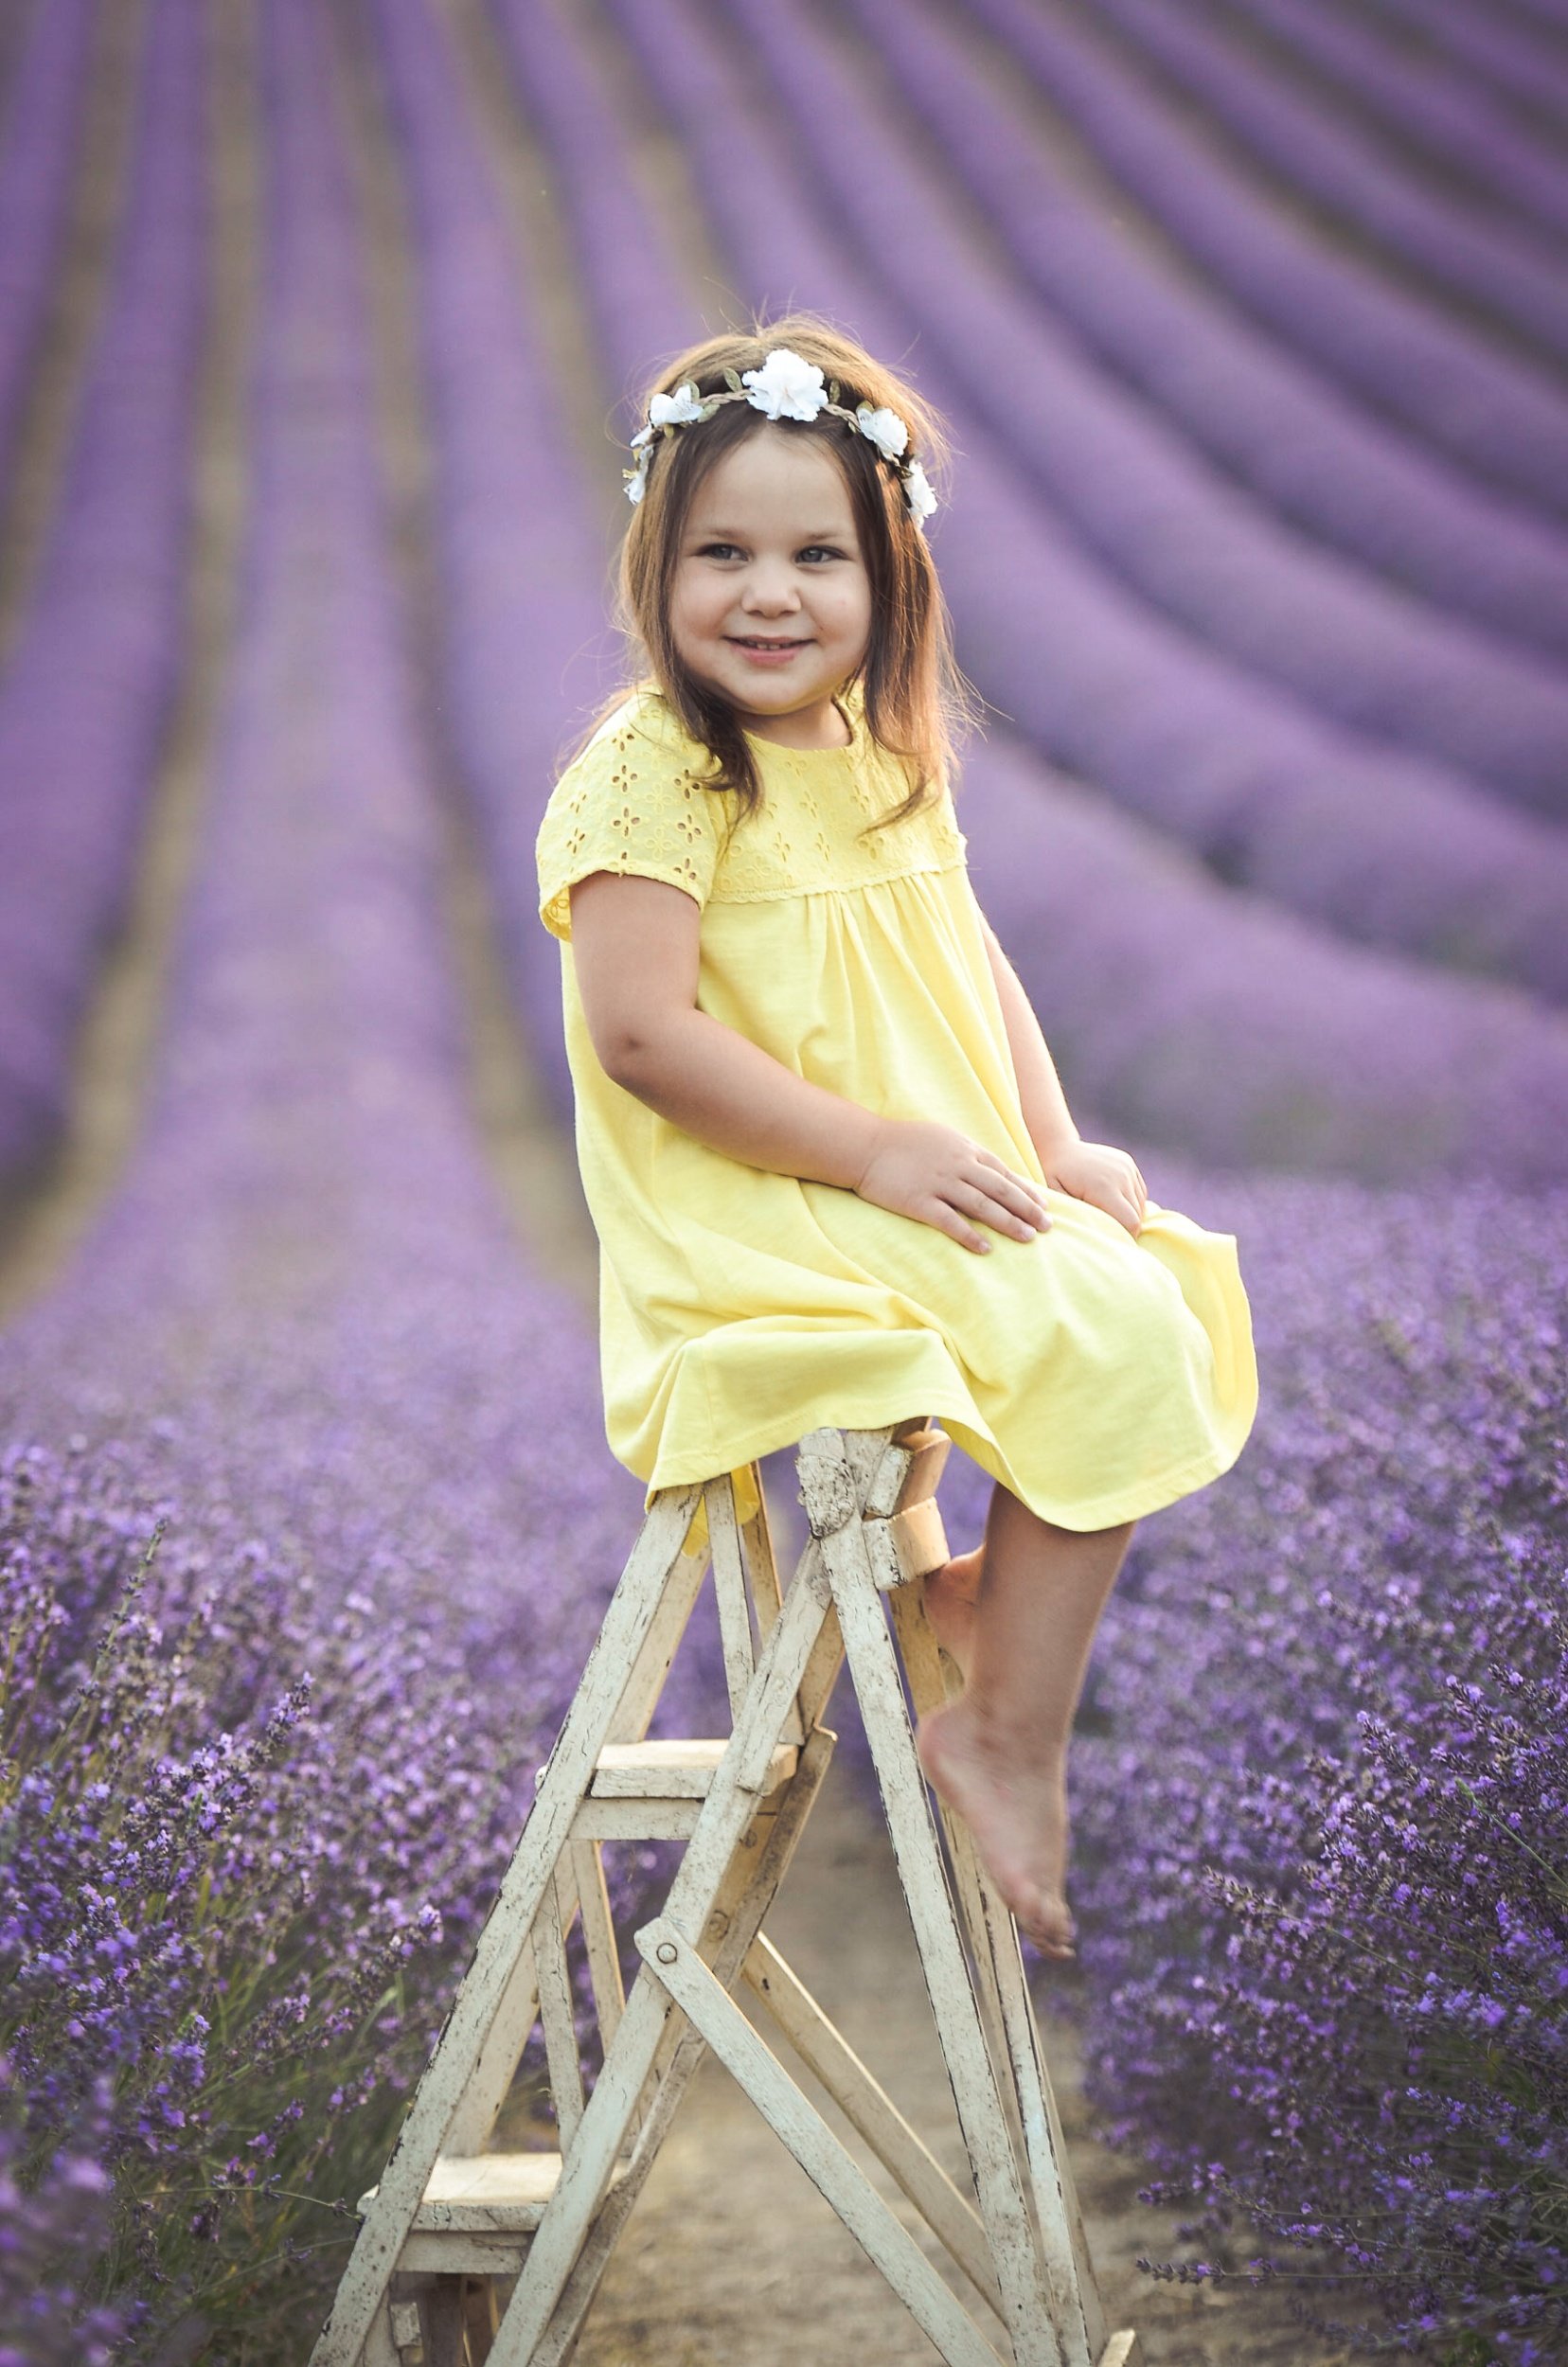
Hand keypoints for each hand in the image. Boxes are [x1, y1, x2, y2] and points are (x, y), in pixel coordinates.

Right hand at [854, 1119, 1051, 1253]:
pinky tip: (986, 1248)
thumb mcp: (941, 1138)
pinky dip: (970, 1234)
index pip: (1003, 1172)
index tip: (1044, 1205)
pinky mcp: (919, 1201)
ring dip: (1008, 1222)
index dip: (1026, 1190)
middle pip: (1000, 1189)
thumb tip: (988, 1169)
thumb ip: (965, 1153)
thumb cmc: (901, 1142)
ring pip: (982, 1204)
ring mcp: (938, 1183)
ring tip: (1028, 1237)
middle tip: (1048, 1226)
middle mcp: (957, 1165)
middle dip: (1027, 1208)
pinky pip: (950, 1221)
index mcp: (964, 1150)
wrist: (864, 1146)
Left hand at [1043, 1139, 1146, 1235]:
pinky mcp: (1128, 1163)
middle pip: (1137, 1214)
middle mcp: (1121, 1175)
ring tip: (1111, 1221)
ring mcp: (1127, 1167)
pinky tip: (1115, 1206)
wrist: (1058, 1147)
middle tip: (1111, 1237)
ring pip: (1140, 1204)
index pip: (1130, 1222)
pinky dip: (1131, 1203)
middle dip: (1127, 1229)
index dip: (1125, 1237)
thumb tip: (1095, 1236)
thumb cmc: (1052, 1178)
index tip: (1113, 1245)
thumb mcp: (1057, 1199)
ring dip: (1130, 1215)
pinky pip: (1139, 1191)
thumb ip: (1078, 1217)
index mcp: (1104, 1186)